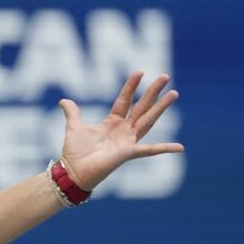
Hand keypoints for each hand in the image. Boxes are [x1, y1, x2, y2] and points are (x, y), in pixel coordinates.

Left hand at [58, 72, 183, 190]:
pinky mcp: (128, 153)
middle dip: (153, 92)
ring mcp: (128, 141)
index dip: (131, 87)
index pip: (125, 101)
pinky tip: (180, 148)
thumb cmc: (74, 152)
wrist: (73, 171)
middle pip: (141, 107)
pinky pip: (149, 151)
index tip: (140, 72)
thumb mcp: (74, 126)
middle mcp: (123, 131)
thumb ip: (72, 112)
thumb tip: (63, 101)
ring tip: (174, 93)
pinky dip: (165, 149)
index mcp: (112, 123)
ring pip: (148, 120)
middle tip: (165, 76)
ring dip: (161, 107)